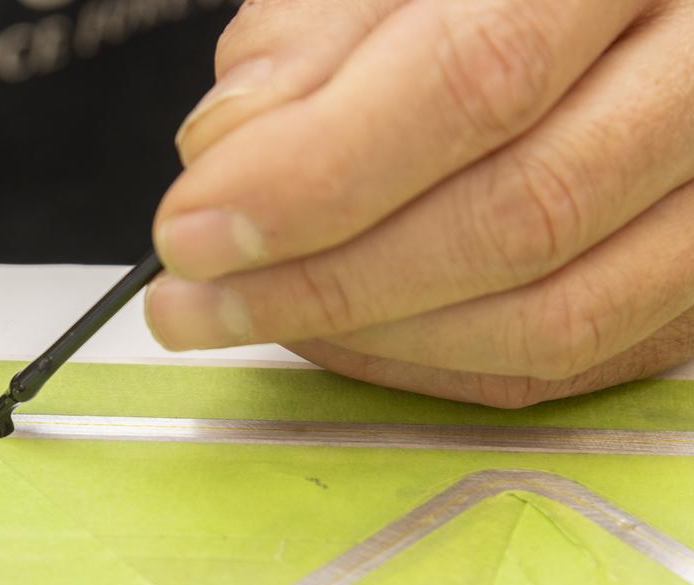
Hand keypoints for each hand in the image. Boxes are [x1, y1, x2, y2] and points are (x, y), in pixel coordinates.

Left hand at [146, 0, 693, 406]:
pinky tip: (339, 336)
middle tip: (194, 300)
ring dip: (373, 337)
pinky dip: (437, 363)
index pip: (475, 80)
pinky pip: (571, 355)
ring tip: (248, 316)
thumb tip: (226, 147)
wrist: (580, 14)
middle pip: (520, 214)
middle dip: (322, 282)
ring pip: (555, 311)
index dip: (317, 173)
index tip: (192, 229)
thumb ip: (315, 35)